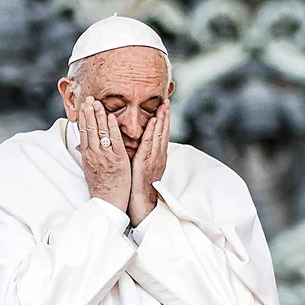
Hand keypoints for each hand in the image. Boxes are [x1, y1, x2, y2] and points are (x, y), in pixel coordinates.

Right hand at [78, 96, 131, 211]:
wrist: (108, 203)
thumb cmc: (102, 188)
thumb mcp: (91, 170)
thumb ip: (88, 156)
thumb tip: (81, 147)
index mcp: (88, 156)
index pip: (84, 133)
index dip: (84, 118)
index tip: (84, 106)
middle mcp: (94, 155)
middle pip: (90, 130)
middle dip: (89, 113)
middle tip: (89, 98)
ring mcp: (105, 157)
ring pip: (100, 133)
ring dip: (98, 116)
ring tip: (97, 103)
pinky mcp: (117, 160)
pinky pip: (114, 141)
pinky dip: (112, 129)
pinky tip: (111, 117)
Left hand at [128, 100, 168, 226]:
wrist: (141, 203)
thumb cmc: (138, 187)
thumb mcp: (141, 167)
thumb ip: (141, 155)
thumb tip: (137, 145)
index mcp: (156, 157)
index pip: (161, 135)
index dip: (163, 121)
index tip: (164, 108)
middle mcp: (158, 156)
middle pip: (163, 132)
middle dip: (166, 116)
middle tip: (167, 101)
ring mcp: (154, 159)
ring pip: (159, 135)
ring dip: (162, 119)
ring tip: (164, 105)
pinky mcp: (147, 162)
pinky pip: (150, 144)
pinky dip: (153, 132)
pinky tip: (154, 121)